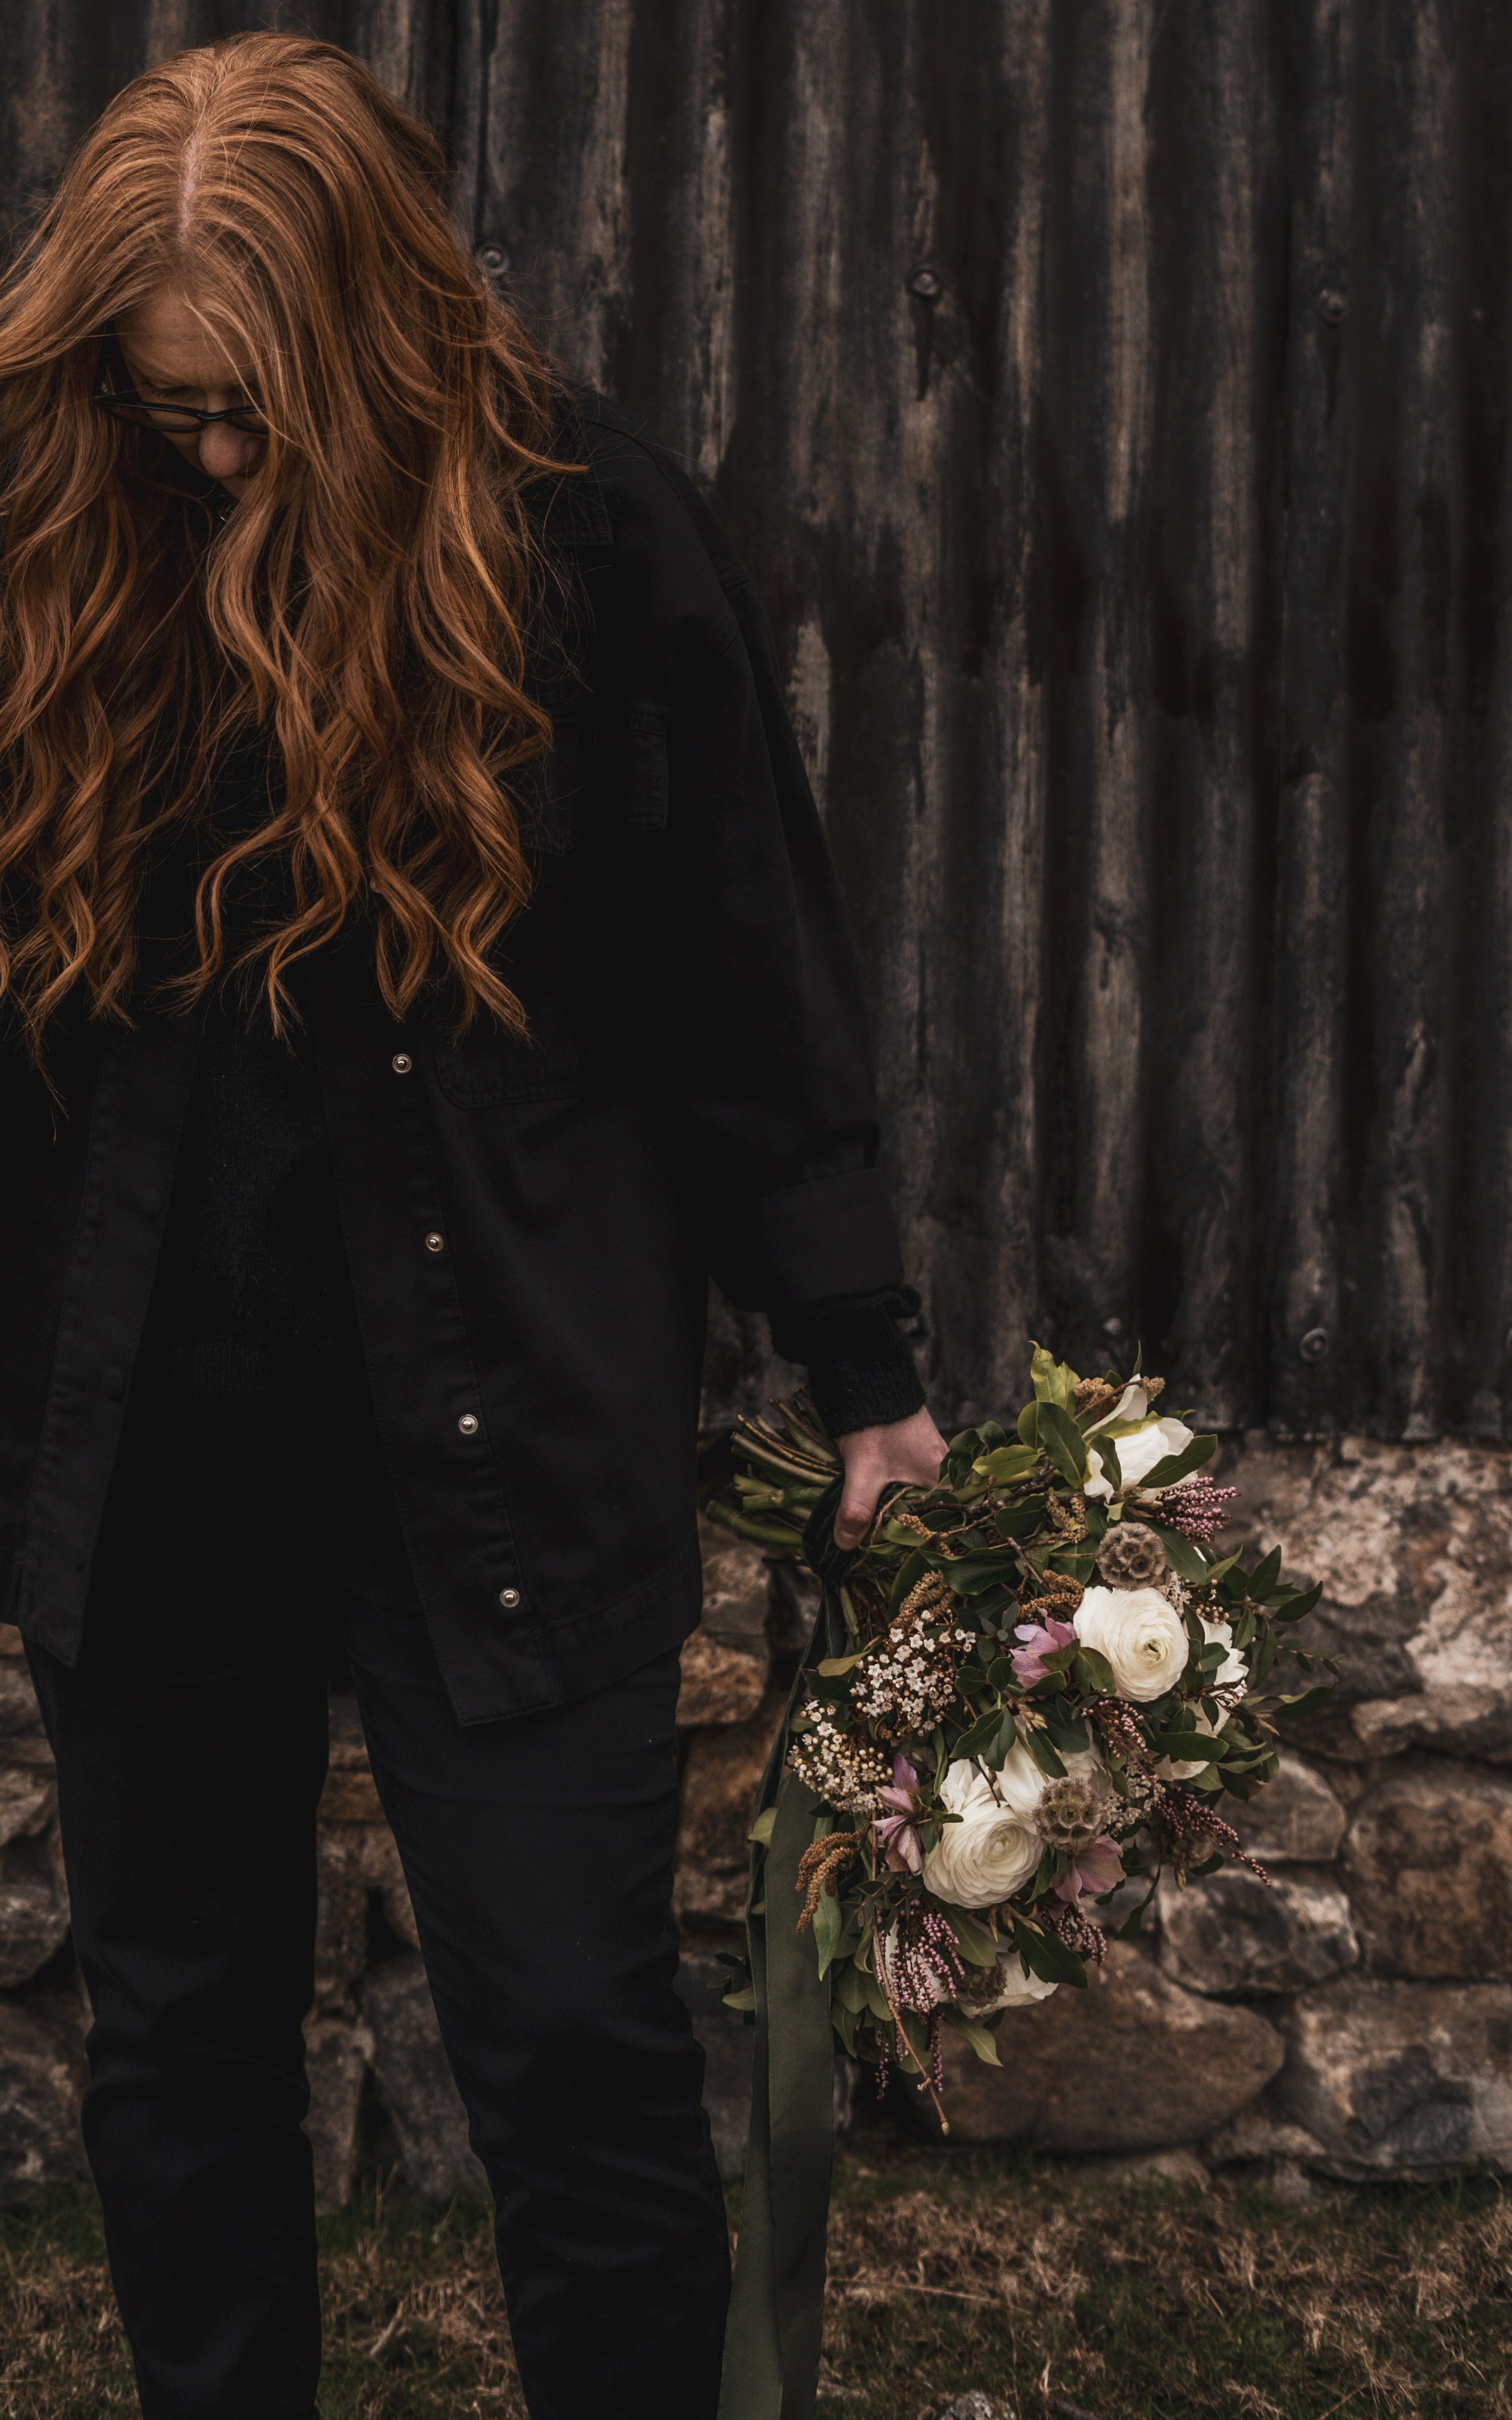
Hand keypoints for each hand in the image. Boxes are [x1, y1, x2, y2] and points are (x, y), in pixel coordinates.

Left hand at [833, 1405, 948, 1549]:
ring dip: (901, 1515)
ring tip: (880, 1538)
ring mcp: (934, 1460)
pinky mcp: (919, 1453)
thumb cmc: (874, 1424)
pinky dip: (899, 1498)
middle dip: (908, 1532)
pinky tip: (882, 1510)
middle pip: (931, 1513)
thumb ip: (856, 1509)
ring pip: (921, 1499)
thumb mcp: (862, 1470)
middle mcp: (946, 1470)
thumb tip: (845, 1545)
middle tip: (885, 1556)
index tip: (901, 1561)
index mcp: (943, 1478)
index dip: (922, 1544)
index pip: (942, 1523)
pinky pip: (914, 1485)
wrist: (871, 1380)